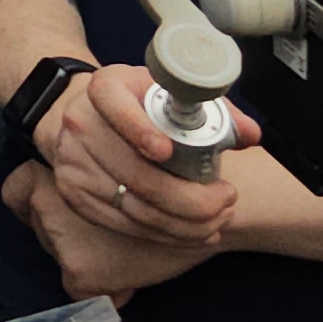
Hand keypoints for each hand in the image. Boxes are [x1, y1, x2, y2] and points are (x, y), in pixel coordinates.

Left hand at [3, 160, 220, 305]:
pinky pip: (79, 290)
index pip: (17, 190)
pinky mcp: (79, 269)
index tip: (56, 207)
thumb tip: (74, 191)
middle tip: (106, 234)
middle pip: (39, 224)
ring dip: (84, 257)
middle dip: (67, 231)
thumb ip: (87, 182)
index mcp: (49, 172)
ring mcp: (58, 238)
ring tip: (124, 253)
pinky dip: (101, 290)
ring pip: (59, 254)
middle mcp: (45, 203)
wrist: (201, 209)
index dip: (35, 200)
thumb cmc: (163, 185)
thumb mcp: (116, 168)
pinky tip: (127, 284)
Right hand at [36, 61, 255, 247]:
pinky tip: (194, 232)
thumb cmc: (144, 105)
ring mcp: (72, 162)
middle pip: (133, 171)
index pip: (113, 103)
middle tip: (227, 199)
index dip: (138, 129)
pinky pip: (124, 224)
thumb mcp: (175, 94)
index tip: (167, 151)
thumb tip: (250, 134)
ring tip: (219, 218)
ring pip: (134, 206)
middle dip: (190, 197)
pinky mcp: (74, 194)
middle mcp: (80, 124)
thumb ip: (216, 110)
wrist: (93, 119)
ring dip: (184, 223)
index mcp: (105, 88)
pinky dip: (164, 234)